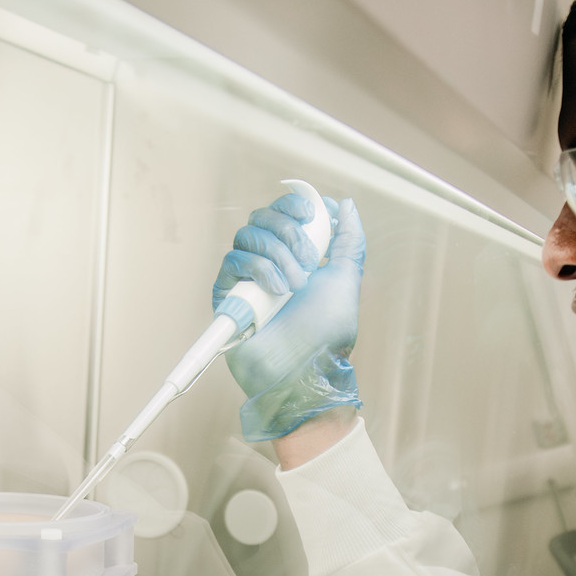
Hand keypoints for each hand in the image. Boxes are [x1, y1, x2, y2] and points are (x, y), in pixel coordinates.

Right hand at [214, 191, 366, 440]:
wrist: (302, 370)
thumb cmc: (326, 335)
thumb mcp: (346, 280)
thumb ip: (348, 241)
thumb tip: (345, 206)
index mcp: (297, 256)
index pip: (286, 213)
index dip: (295, 204)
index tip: (310, 213)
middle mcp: (270, 262)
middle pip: (264, 217)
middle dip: (289, 232)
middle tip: (308, 262)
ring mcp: (247, 278)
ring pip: (248, 235)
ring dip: (276, 255)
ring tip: (294, 286)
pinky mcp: (227, 294)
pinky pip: (233, 261)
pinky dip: (258, 269)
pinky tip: (276, 292)